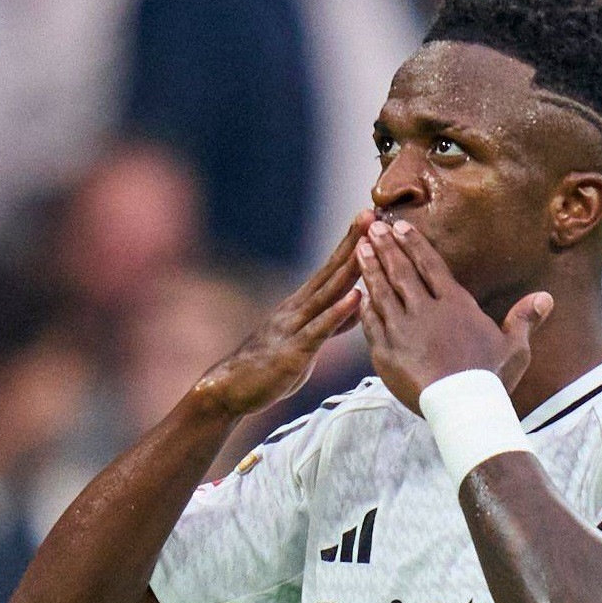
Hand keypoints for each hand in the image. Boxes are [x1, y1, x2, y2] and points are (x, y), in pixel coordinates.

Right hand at [189, 212, 370, 419]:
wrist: (231, 389)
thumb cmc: (271, 367)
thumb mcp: (308, 342)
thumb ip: (333, 323)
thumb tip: (357, 303)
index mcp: (303, 305)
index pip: (332, 269)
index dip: (351, 244)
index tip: (370, 218)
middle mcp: (298, 308)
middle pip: (331, 270)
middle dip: (352, 242)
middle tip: (370, 212)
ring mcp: (294, 326)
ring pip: (327, 292)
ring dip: (349, 266)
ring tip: (367, 242)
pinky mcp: (294, 350)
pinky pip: (320, 328)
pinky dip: (339, 312)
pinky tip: (356, 296)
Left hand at [355, 220, 552, 411]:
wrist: (463, 407)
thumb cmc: (491, 378)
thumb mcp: (515, 347)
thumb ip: (525, 318)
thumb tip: (546, 297)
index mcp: (455, 305)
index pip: (431, 266)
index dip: (415, 244)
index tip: (401, 227)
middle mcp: (426, 311)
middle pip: (402, 272)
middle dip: (387, 248)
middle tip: (372, 229)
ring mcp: (403, 330)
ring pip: (383, 293)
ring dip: (371, 269)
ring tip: (360, 250)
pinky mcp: (387, 352)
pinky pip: (372, 323)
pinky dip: (365, 306)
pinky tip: (360, 294)